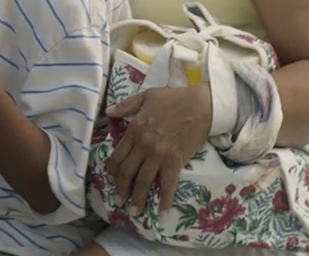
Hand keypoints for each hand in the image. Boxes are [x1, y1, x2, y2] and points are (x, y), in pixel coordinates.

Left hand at [105, 83, 211, 216]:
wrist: (200, 104)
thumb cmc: (173, 98)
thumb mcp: (145, 96)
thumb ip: (125, 106)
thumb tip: (108, 112)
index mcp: (134, 130)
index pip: (118, 155)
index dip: (113, 171)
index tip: (111, 180)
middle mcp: (143, 145)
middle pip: (127, 172)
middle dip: (121, 189)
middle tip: (119, 201)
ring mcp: (158, 155)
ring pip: (143, 181)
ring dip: (137, 198)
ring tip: (133, 211)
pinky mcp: (175, 161)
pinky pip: (167, 185)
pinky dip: (164, 200)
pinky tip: (162, 213)